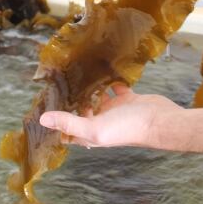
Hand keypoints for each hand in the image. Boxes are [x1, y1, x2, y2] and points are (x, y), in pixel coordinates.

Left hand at [39, 85, 180, 148]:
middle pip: (81, 112)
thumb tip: (42, 120)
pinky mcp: (128, 99)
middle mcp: (101, 122)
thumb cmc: (128, 128)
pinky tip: (103, 70)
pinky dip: (110, 80)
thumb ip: (69, 122)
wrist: (160, 121)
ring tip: (77, 73)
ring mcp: (115, 110)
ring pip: (97, 98)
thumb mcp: (94, 128)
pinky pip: (115, 88)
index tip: (46, 104)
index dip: (57, 120)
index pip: (68, 129)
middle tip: (59, 83)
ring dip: (89, 88)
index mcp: (91, 133)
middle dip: (71, 100)